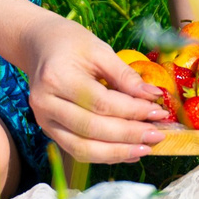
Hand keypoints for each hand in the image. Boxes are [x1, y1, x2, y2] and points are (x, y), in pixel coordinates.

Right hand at [19, 15, 173, 164]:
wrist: (40, 46)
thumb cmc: (71, 43)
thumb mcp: (100, 50)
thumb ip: (125, 76)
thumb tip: (153, 96)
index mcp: (56, 78)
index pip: (100, 103)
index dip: (132, 111)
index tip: (158, 112)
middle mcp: (45, 104)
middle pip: (92, 129)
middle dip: (129, 135)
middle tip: (157, 135)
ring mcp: (45, 121)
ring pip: (82, 148)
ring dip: (117, 152)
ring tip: (146, 148)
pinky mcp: (50, 131)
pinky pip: (78, 150)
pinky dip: (105, 155)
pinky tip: (128, 152)